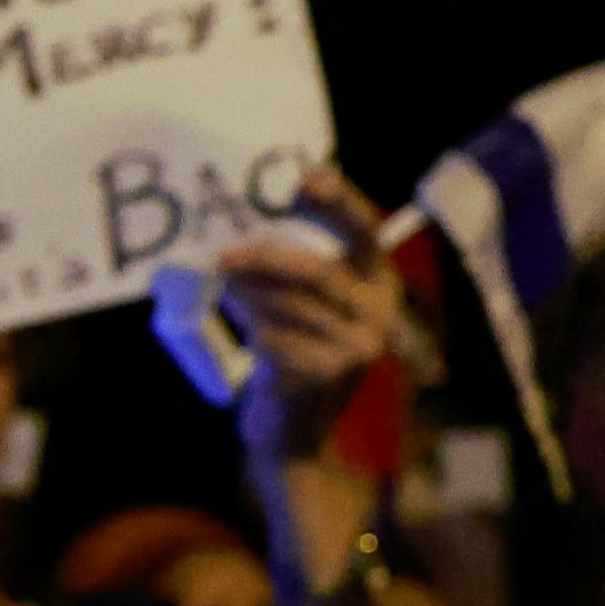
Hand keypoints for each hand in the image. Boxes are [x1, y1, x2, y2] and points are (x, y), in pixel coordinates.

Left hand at [208, 169, 397, 465]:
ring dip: (249, 295)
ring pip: (289, 304)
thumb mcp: (308, 306)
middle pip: (317, 271)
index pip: (365, 233)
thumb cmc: (294, 352)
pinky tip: (247, 338)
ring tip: (227, 290)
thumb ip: (296, 266)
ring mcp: (357, 348)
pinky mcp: (326, 376)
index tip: (309, 176)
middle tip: (225, 256)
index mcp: (379, 285)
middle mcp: (379, 315)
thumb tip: (250, 223)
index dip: (340, 203)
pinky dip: (253, 331)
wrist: (293, 429)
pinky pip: (275, 338)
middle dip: (266, 257)